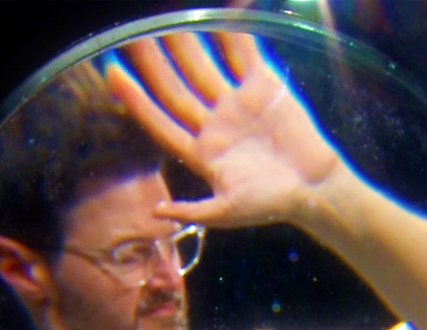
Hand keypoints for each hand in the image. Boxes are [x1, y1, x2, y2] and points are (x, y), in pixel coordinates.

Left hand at [105, 32, 338, 227]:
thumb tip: (156, 212)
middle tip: (132, 33)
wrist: (313, 188)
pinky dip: (232, 32)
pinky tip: (216, 11)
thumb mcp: (227, 213)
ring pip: (203, 67)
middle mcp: (213, 124)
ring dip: (184, 42)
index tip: (112, 73)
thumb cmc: (270, 204)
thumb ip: (192, 211)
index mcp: (201, 153)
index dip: (135, 100)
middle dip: (153, 63)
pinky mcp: (263, 88)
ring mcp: (236, 104)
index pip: (160, 121)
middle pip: (176, 89)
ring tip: (164, 17)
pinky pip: (243, 54)